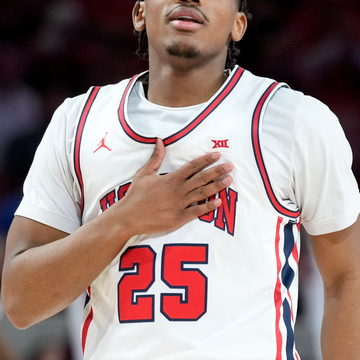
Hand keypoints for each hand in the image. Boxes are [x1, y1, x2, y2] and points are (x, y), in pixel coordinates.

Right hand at [112, 139, 232, 237]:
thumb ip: (155, 158)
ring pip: (203, 193)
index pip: (192, 166)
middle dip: (217, 171)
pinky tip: (219, 201)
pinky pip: (197, 211)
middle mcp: (177, 191)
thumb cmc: (135, 195)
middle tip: (230, 166)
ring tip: (229, 180)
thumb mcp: (144, 174)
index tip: (217, 154)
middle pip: (202, 178)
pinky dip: (209, 207)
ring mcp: (179, 205)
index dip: (206, 159)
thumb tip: (160, 141)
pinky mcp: (179, 218)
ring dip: (217, 186)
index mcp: (170, 179)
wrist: (128, 217)